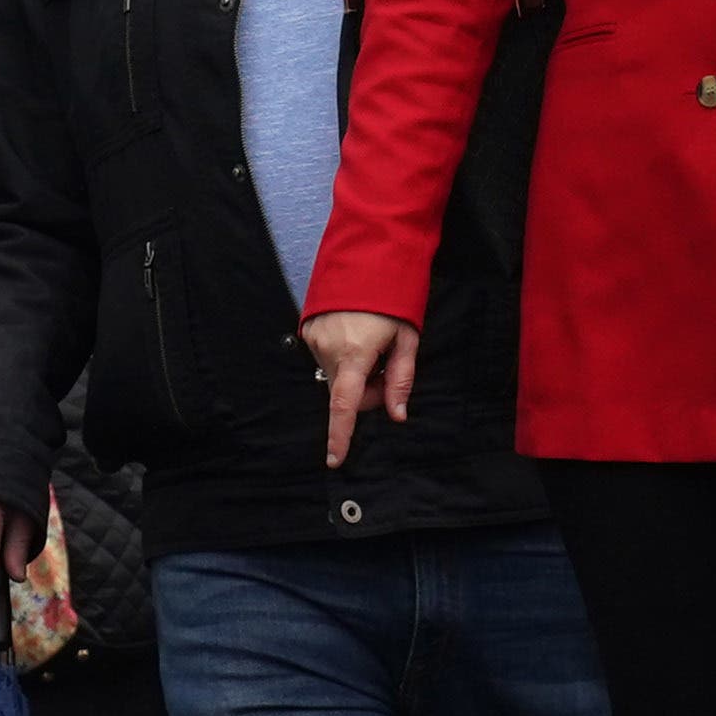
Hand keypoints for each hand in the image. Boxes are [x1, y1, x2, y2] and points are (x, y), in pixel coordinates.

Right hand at [307, 309, 417, 466]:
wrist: (367, 256)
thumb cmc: (393, 297)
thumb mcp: (407, 338)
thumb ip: (401, 379)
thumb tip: (396, 414)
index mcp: (355, 352)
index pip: (345, 404)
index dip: (340, 435)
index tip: (335, 459)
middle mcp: (328, 348)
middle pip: (345, 394)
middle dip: (367, 392)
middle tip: (387, 368)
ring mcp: (314, 338)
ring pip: (337, 377)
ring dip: (355, 374)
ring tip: (372, 345)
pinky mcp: (308, 331)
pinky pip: (327, 359)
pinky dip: (344, 359)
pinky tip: (356, 337)